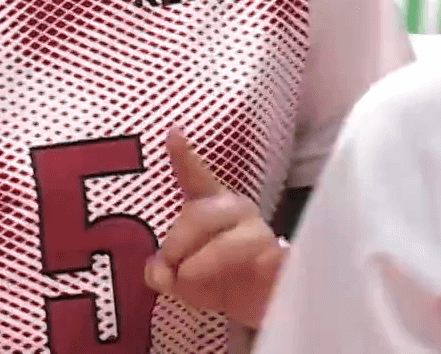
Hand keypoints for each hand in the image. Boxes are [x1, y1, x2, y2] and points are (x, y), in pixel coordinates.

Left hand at [143, 128, 286, 329]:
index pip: (196, 179)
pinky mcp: (282, 261)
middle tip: (170, 270)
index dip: (184, 157)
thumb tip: (157, 271)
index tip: (173, 133)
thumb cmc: (219, 282)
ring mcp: (262, 235)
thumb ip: (164, 271)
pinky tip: (262, 263)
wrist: (262, 306)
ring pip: (230, 243)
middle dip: (178, 242)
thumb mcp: (182, 279)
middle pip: (200, 214)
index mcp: (213, 207)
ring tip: (190, 282)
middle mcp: (238, 212)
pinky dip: (264, 266)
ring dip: (205, 264)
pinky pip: (270, 261)